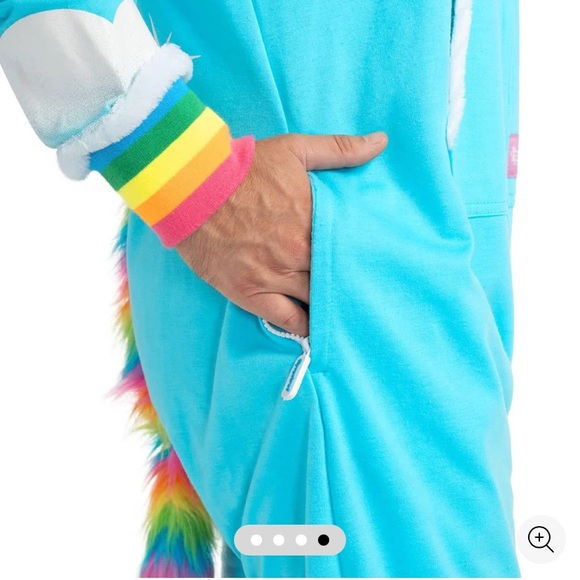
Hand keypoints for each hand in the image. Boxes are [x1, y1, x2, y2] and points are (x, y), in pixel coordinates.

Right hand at [176, 131, 387, 336]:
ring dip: (330, 305)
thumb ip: (341, 149)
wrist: (189, 188)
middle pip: (336, 277)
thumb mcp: (295, 149)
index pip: (352, 247)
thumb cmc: (243, 168)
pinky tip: (316, 328)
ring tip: (344, 310)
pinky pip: (287, 321)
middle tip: (364, 289)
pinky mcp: (249, 293)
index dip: (363, 256)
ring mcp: (274, 276)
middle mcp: (298, 252)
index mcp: (313, 220)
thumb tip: (381, 141)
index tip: (374, 260)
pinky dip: (305, 327)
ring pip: (316, 301)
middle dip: (349, 282)